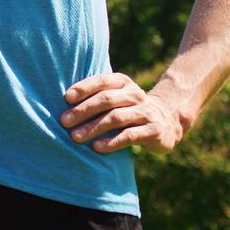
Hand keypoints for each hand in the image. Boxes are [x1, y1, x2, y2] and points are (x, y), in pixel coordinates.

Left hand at [60, 71, 185, 154]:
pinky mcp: (153, 131)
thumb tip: (62, 103)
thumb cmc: (129, 108)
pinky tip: (97, 147)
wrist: (166, 121)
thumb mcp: (117, 97)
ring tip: (75, 137)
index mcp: (123, 82)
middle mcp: (135, 94)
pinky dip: (112, 142)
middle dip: (83, 111)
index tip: (65, 98)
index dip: (84, 88)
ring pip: (116, 118)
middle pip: (106, 100)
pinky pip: (130, 136)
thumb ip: (96, 96)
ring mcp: (145, 112)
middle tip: (64, 121)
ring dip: (93, 127)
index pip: (101, 81)